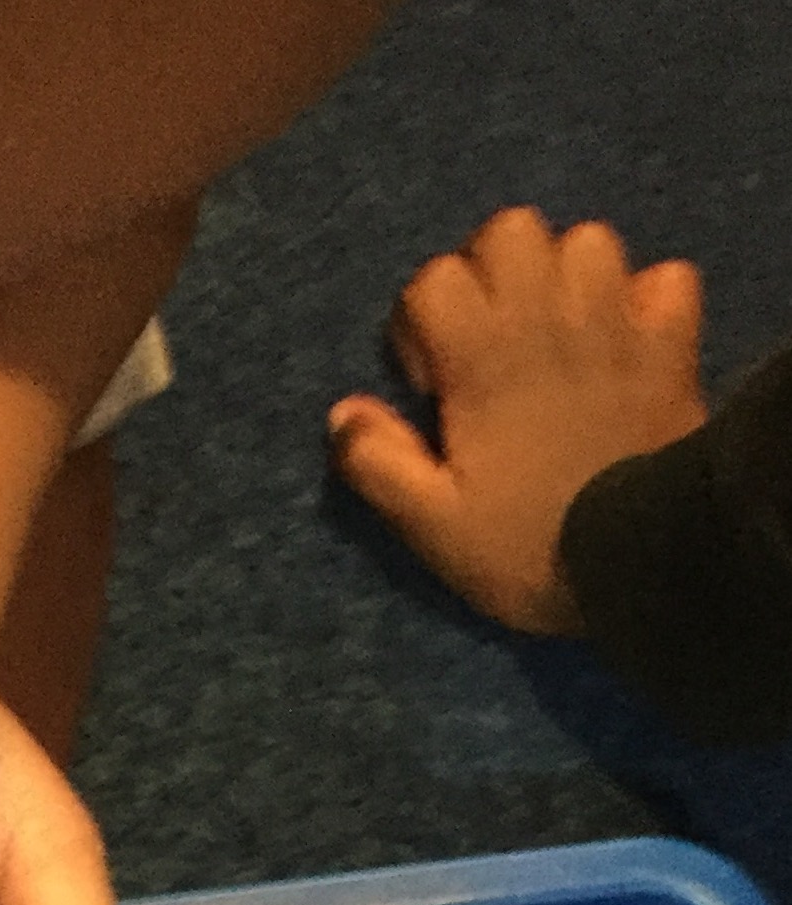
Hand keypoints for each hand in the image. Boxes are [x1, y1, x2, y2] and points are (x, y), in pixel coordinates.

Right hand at [329, 207, 708, 632]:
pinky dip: (645, 299)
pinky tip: (627, 339)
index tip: (433, 387)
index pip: (434, 279)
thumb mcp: (431, 524)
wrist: (644, 561)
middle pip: (510, 230)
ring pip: (587, 240)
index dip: (420, 323)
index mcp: (482, 357)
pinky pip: (668, 277)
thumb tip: (343, 412)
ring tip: (556, 334)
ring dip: (565, 276)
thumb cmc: (526, 545)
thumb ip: (377, 463)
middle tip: (487, 336)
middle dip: (489, 271)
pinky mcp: (674, 340)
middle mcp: (549, 318)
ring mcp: (619, 321)